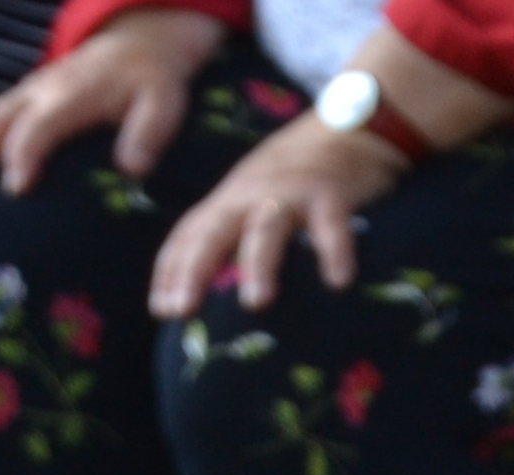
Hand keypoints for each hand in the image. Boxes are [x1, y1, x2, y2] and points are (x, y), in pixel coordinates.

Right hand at [0, 7, 224, 195]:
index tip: (15, 188)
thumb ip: (149, 133)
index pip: (40, 125)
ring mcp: (20, 95)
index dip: (25, 154)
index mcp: (71, 95)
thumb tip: (132, 169)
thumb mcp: (164, 103)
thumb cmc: (150, 82)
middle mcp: (37, 93)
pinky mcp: (14, 102)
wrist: (133, 45)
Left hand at [147, 116, 405, 315]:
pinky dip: (334, 251)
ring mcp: (291, 192)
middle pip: (213, 230)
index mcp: (231, 198)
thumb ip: (238, 229)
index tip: (162, 311)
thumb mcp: (259, 195)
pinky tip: (338, 282)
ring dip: (257, 264)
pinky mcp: (332, 192)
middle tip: (180, 310)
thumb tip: (219, 284)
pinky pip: (332, 225)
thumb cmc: (303, 171)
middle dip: (193, 270)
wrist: (351, 124)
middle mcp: (251, 193)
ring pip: (266, 227)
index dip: (172, 270)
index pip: (190, 234)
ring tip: (255, 303)